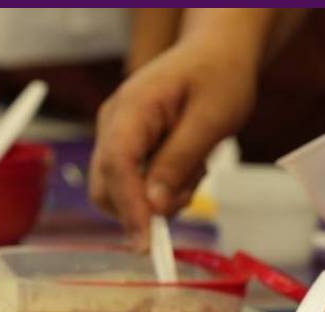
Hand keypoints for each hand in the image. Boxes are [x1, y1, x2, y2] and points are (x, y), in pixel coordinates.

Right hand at [90, 21, 264, 230]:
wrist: (217, 55)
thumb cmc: (219, 77)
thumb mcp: (212, 119)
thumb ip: (179, 161)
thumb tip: (153, 207)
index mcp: (132, 107)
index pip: (117, 166)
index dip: (130, 207)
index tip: (148, 243)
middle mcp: (113, 123)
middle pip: (105, 188)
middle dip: (143, 208)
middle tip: (188, 194)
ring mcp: (116, 136)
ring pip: (118, 192)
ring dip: (155, 199)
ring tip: (194, 171)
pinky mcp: (127, 148)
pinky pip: (132, 185)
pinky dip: (159, 191)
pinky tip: (186, 168)